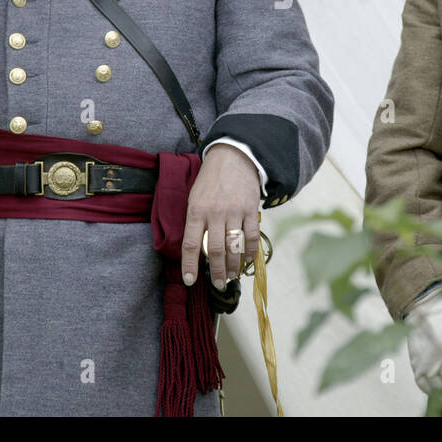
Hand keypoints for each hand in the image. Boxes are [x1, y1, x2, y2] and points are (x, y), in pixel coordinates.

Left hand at [181, 144, 260, 288]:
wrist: (233, 157)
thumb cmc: (210, 180)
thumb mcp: (195, 197)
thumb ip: (195, 222)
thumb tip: (197, 250)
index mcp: (196, 210)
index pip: (190, 244)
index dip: (189, 265)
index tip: (190, 280)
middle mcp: (214, 213)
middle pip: (214, 250)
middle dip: (216, 272)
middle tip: (218, 285)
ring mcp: (234, 211)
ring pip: (233, 247)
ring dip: (232, 266)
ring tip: (231, 276)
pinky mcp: (251, 209)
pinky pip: (252, 237)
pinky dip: (250, 253)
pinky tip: (247, 261)